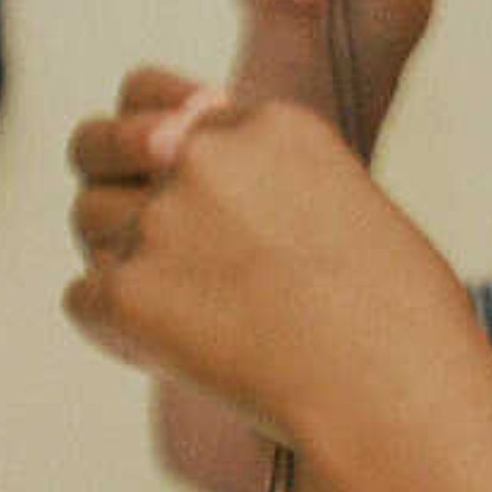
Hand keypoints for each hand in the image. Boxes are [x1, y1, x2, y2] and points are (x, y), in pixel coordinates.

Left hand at [64, 69, 476, 442]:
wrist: (394, 393)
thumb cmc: (407, 327)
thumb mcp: (358, 213)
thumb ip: (278, 190)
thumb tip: (223, 226)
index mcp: (271, 126)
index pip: (158, 98)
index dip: (148, 126)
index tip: (162, 151)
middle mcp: (205, 157)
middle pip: (96, 145)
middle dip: (100, 172)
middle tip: (128, 217)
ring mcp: (161, 221)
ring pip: (91, 224)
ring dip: (121, 261)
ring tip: (195, 315)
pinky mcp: (127, 292)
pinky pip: (84, 299)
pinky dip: (118, 330)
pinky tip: (179, 355)